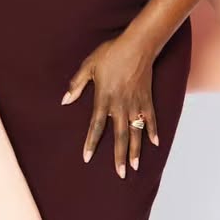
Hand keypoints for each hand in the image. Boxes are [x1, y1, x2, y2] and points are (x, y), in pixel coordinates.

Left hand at [61, 35, 159, 178]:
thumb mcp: (88, 66)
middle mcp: (120, 105)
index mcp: (104, 98)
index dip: (91, 143)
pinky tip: (154, 143)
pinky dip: (152, 130)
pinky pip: (150, 118)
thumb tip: (65, 100)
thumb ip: (76, 84)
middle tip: (120, 174)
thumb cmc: (110, 53)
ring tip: (135, 166)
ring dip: (136, 150)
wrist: (138, 45)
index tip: (87, 158)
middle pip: (119, 136)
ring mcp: (136, 103)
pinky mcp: (147, 98)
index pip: (96, 126)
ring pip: (136, 132)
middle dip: (119, 157)